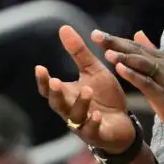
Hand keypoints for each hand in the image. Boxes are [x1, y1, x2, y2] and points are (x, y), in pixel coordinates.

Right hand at [35, 26, 135, 154]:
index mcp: (68, 95)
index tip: (39, 67)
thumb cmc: (104, 97)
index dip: (43, 80)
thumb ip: (79, 53)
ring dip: (80, 104)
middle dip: (55, 93)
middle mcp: (71, 111)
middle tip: (55, 82)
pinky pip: (92, 131)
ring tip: (87, 90)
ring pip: (75, 117)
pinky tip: (96, 115)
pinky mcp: (98, 135)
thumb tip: (64, 28)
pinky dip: (92, 123)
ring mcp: (83, 125)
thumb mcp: (93, 71)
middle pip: (57, 104)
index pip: (50, 89)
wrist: (123, 123)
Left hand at [93, 30, 163, 148]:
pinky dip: (134, 75)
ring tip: (106, 51)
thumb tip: (137, 34)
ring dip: (124, 57)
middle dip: (115, 43)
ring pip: (142, 64)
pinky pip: (148, 83)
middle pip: (137, 51)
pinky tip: (121, 70)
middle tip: (95, 35)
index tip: (97, 34)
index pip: (136, 47)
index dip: (117, 41)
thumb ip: (152, 54)